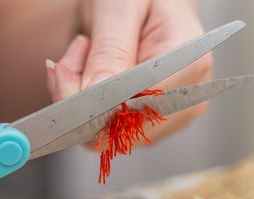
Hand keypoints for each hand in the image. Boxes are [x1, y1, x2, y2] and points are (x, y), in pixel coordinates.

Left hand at [46, 0, 211, 142]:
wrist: (141, 1)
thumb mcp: (120, 9)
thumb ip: (109, 54)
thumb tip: (94, 104)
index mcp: (188, 66)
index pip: (138, 109)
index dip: (94, 105)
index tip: (65, 75)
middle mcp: (183, 99)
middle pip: (120, 128)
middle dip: (82, 96)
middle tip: (75, 55)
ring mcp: (167, 113)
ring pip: (105, 130)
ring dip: (81, 95)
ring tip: (88, 53)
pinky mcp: (147, 118)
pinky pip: (104, 126)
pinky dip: (86, 101)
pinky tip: (93, 68)